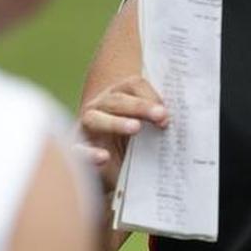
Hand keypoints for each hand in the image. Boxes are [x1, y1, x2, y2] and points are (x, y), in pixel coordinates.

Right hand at [78, 75, 168, 193]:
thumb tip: (174, 120)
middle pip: (118, 100)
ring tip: (136, 128)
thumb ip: (158, 122)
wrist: (108, 165)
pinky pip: (77, 148)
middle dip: (140, 106)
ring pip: (96, 118)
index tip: (167, 113)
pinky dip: (89, 152)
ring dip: (116, 122)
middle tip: (161, 116)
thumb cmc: (133, 141)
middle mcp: (101, 106)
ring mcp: (85, 126)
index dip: (151, 96)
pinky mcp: (76, 147)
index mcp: (121, 95)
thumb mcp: (148, 131)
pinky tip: (104, 157)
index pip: (135, 85)